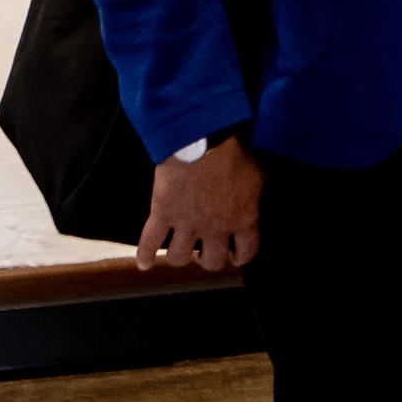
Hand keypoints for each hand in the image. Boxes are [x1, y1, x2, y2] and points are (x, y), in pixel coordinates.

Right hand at [138, 137, 261, 271]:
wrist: (203, 138)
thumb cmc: (233, 152)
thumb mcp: (257, 177)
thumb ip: (252, 199)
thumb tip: (250, 205)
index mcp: (243, 219)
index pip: (246, 252)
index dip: (240, 256)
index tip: (235, 255)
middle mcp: (215, 228)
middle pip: (212, 262)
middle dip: (209, 259)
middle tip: (205, 252)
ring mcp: (187, 223)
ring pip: (179, 257)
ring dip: (180, 256)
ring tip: (179, 250)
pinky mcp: (162, 213)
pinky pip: (150, 241)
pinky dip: (144, 254)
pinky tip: (144, 263)